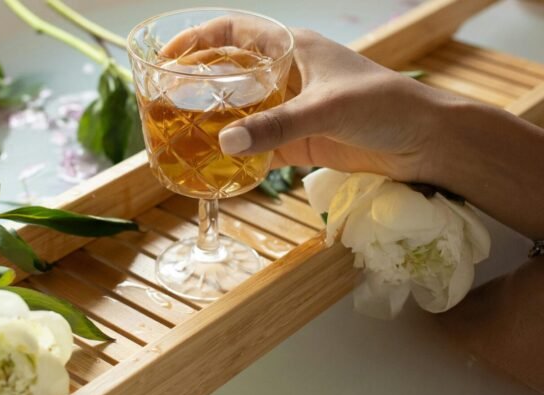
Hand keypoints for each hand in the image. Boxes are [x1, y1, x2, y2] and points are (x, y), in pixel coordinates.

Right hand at [162, 18, 464, 182]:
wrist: (424, 142)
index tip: (168, 56)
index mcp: (291, 49)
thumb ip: (276, 126)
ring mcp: (289, 110)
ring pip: (240, 111)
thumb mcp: (327, 109)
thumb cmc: (382, 105)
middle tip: (165, 102)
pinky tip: (217, 167)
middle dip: (197, 83)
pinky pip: (257, 145)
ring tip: (181, 138)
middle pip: (230, 72)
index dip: (198, 39)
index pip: (235, 32)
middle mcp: (284, 76)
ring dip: (214, 123)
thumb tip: (224, 143)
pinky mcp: (297, 141)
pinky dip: (237, 155)